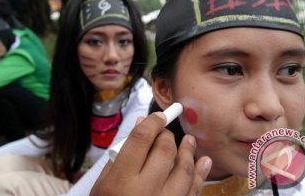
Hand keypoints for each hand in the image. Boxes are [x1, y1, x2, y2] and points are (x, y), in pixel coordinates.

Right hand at [90, 112, 211, 195]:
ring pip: (184, 169)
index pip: (141, 140)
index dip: (152, 123)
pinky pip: (194, 191)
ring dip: (188, 151)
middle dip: (167, 136)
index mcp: (121, 182)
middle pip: (164, 150)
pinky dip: (201, 174)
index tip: (157, 117)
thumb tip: (139, 130)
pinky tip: (203, 162)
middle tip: (165, 133)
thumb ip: (118, 158)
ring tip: (189, 141)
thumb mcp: (101, 186)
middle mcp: (145, 192)